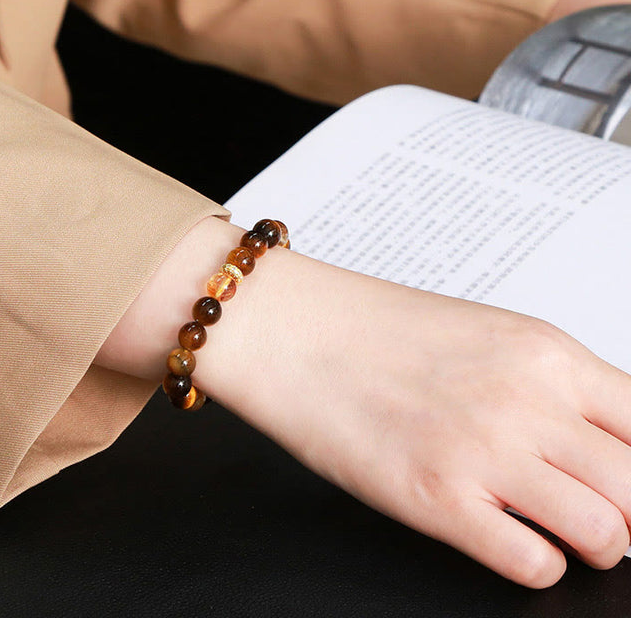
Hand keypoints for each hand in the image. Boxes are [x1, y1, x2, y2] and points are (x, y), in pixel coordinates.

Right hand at [97, 217, 630, 587]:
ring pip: (606, 535)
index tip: (627, 477)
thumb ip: (548, 383)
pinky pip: (534, 563)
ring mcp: (485, 452)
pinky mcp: (438, 500)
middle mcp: (528, 402)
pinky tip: (503, 533)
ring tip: (551, 525)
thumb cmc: (374, 328)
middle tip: (596, 510)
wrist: (295, 331)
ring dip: (590, 540)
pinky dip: (534, 560)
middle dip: (629, 511)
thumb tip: (597, 439)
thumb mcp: (484, 334)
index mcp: (545, 354)